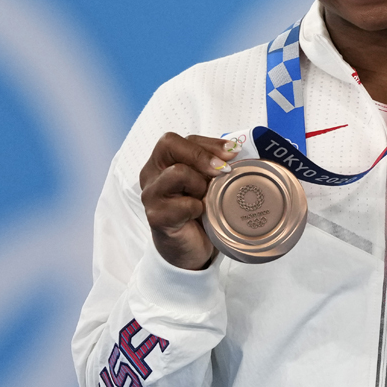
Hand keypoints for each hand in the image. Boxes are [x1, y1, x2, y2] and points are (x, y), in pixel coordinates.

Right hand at [139, 133, 235, 269]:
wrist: (189, 248)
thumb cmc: (199, 209)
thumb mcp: (206, 181)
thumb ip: (214, 163)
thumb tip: (236, 149)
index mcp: (162, 161)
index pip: (178, 139)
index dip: (208, 143)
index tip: (233, 153)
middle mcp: (151, 174)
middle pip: (169, 144)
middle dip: (202, 156)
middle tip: (224, 171)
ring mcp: (151, 195)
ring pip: (177, 172)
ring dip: (200, 183)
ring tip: (206, 197)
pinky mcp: (156, 217)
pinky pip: (182, 204)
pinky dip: (198, 207)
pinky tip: (201, 214)